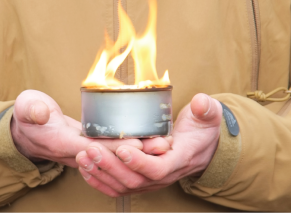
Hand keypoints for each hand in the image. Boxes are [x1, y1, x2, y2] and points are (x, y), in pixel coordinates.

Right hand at [11, 90, 172, 166]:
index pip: (94, 148)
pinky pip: (112, 148)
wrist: (25, 131)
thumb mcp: (25, 107)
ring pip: (115, 154)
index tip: (139, 141)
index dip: (116, 146)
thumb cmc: (26, 116)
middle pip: (111, 155)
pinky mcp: (90, 145)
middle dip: (137, 151)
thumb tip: (41, 113)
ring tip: (163, 142)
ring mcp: (84, 151)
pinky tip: (149, 139)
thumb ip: (32, 109)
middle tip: (162, 143)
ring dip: (138, 150)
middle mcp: (76, 151)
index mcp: (61, 142)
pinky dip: (130, 146)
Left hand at [76, 93, 221, 196]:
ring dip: (99, 173)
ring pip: (122, 186)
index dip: (138, 161)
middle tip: (91, 148)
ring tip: (82, 156)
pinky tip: (84, 168)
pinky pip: (116, 188)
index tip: (122, 148)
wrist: (201, 148)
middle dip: (110, 165)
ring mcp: (149, 182)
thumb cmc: (201, 131)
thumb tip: (200, 102)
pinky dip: (98, 181)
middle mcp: (162, 177)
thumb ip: (206, 110)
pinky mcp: (138, 181)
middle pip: (133, 180)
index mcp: (178, 161)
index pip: (157, 169)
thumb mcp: (209, 117)